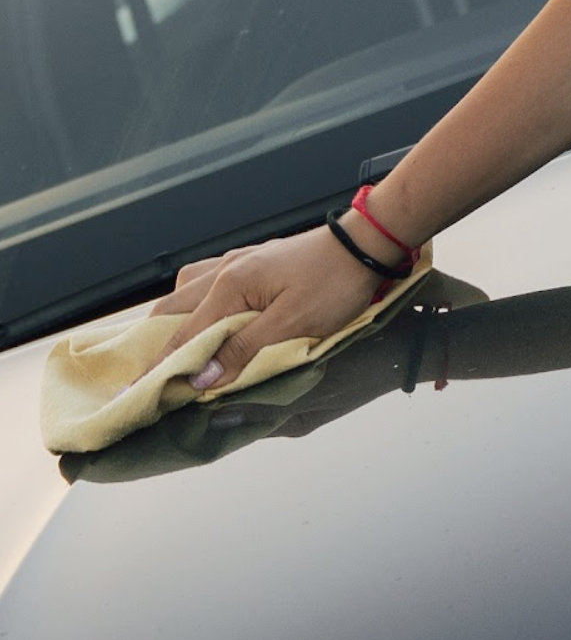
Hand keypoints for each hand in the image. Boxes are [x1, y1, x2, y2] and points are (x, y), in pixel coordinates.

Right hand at [149, 224, 379, 391]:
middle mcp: (224, 270)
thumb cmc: (334, 284)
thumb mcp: (292, 324)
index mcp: (230, 285)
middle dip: (155, 341)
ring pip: (187, 290)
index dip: (160, 366)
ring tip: (172, 349)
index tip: (137, 393)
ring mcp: (238, 261)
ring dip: (175, 320)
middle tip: (147, 375)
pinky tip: (206, 318)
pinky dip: (196, 304)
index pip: (183, 334)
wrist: (364, 246)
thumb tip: (200, 379)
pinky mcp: (252, 261)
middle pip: (172, 307)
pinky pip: (207, 281)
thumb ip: (242, 350)